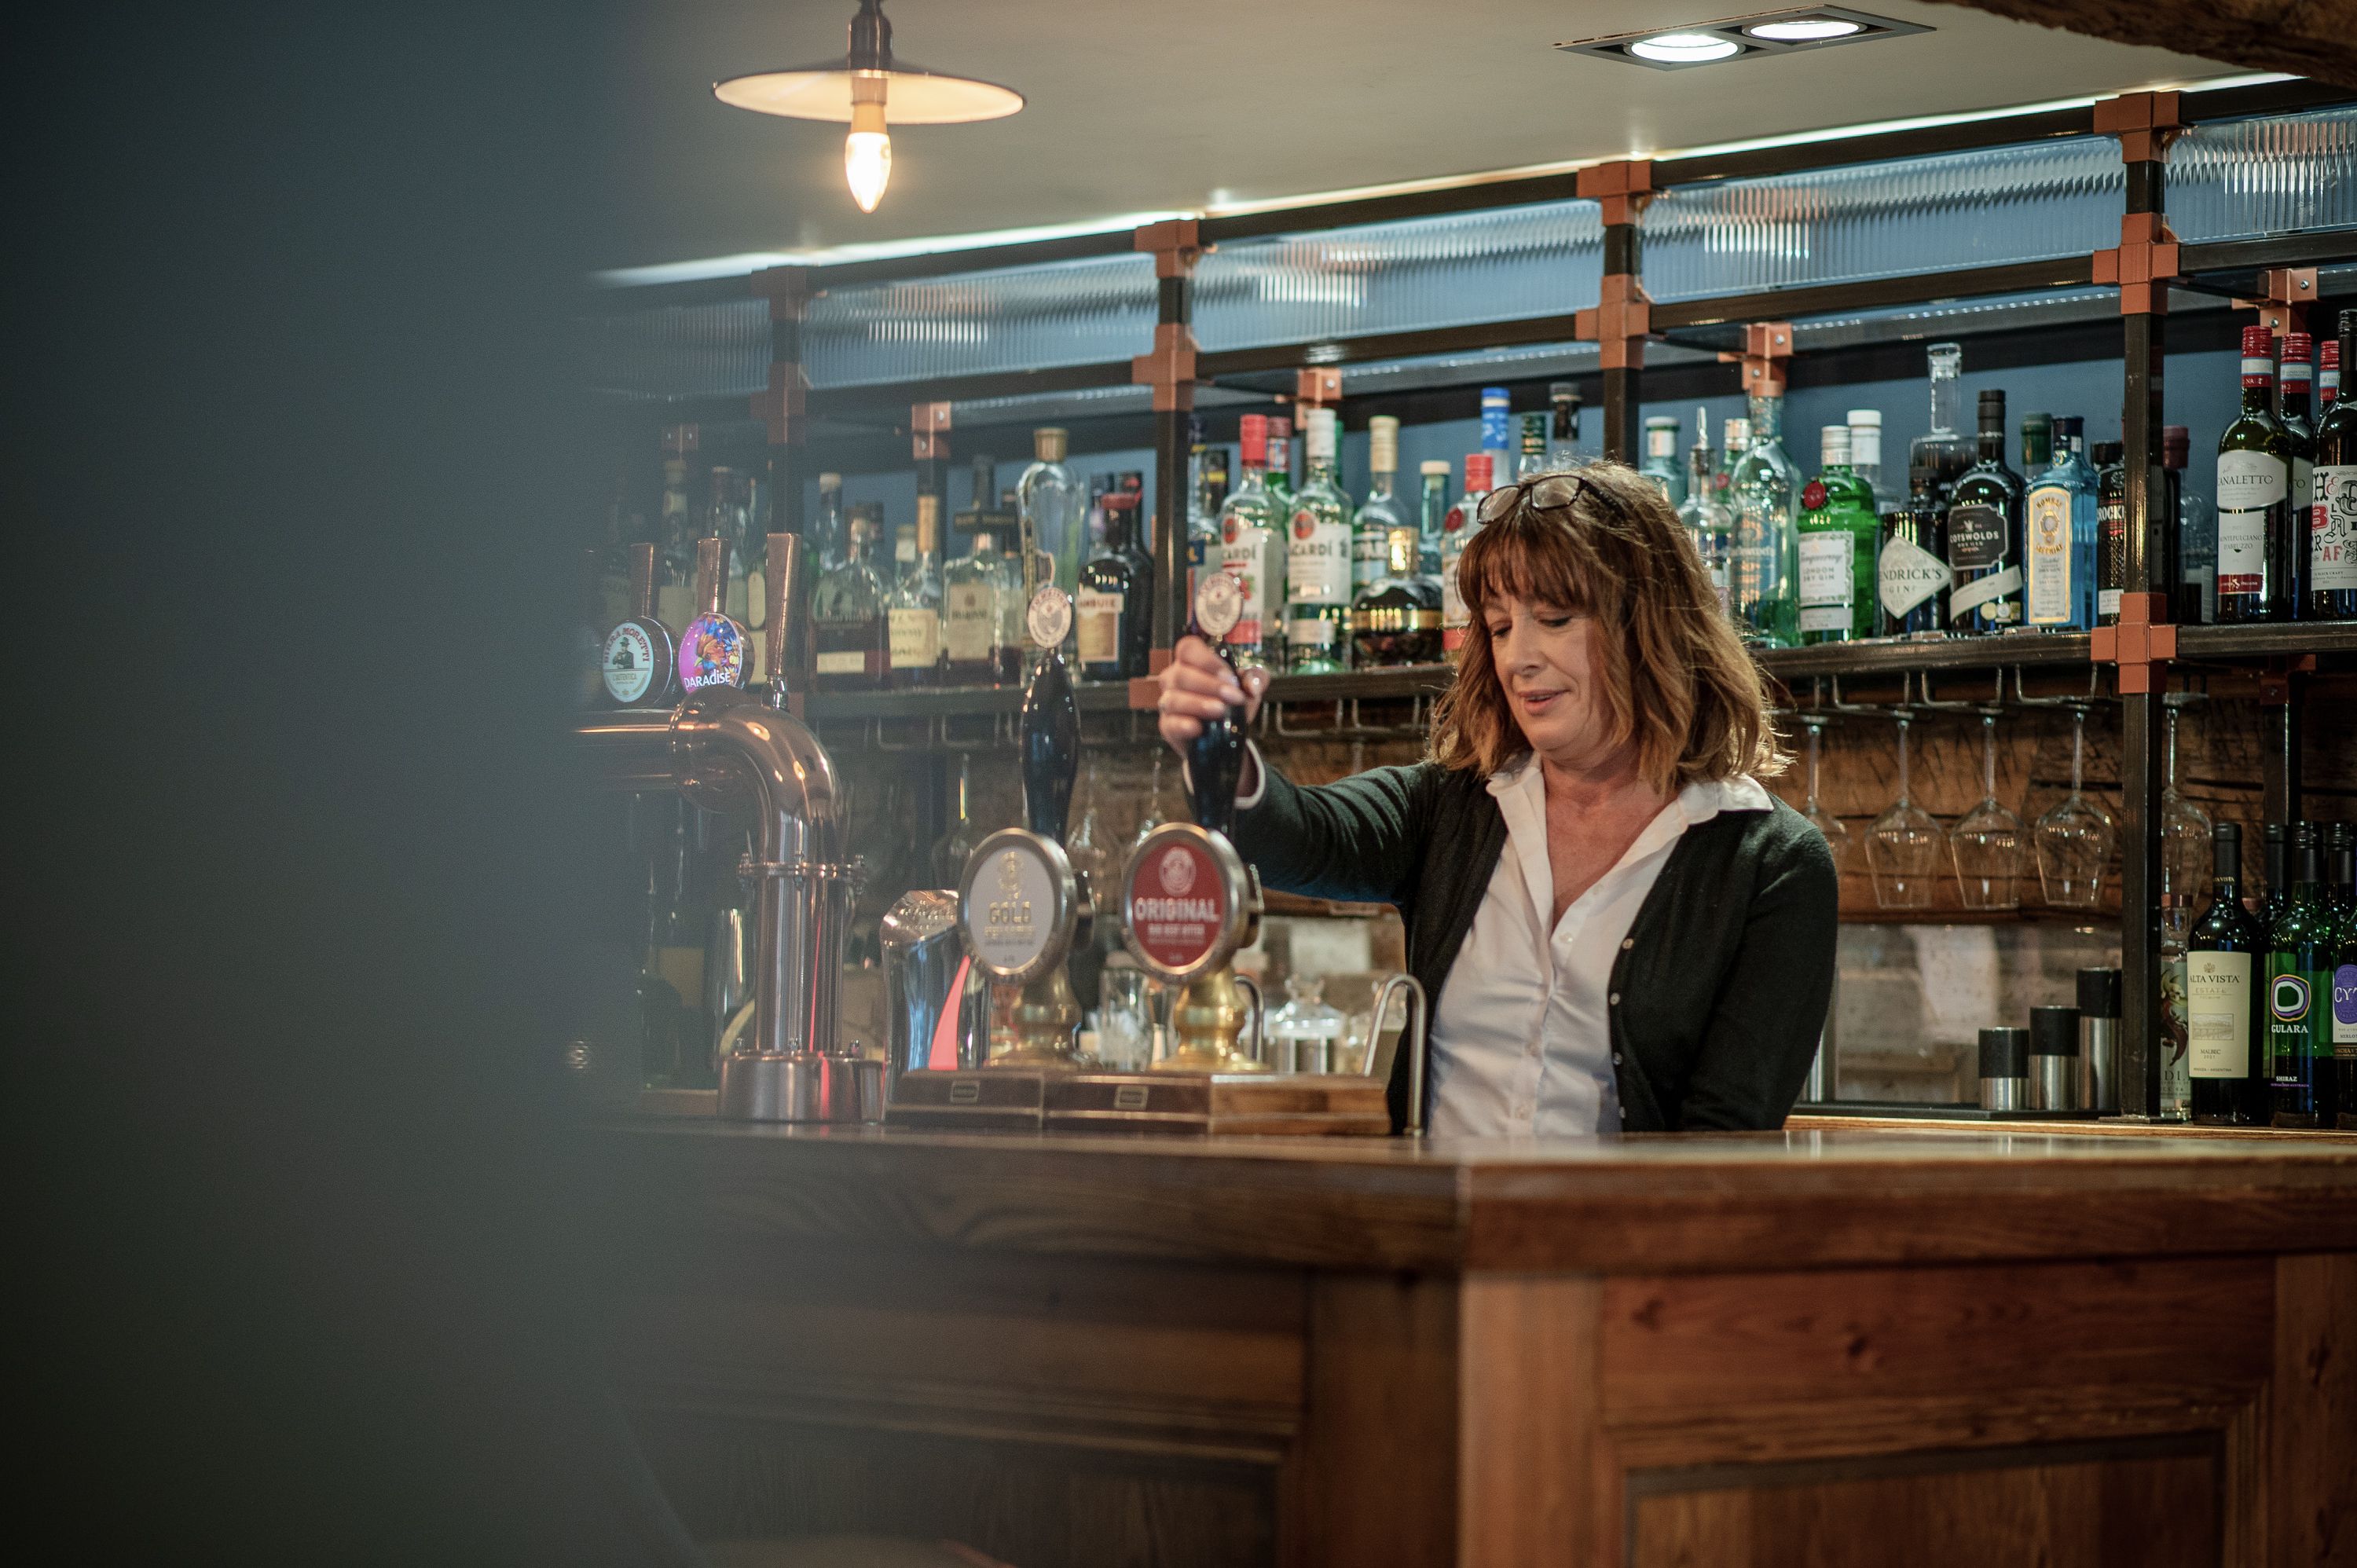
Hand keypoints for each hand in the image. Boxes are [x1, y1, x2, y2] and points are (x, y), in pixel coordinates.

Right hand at [1155, 635, 1266, 755]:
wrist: (1227, 735)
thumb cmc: (1232, 703)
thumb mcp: (1249, 687)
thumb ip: (1255, 679)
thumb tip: (1252, 685)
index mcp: (1191, 662)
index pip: (1187, 649)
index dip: (1206, 660)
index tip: (1229, 675)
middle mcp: (1175, 679)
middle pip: (1181, 674)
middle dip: (1210, 685)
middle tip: (1233, 696)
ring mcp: (1169, 702)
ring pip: (1174, 699)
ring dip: (1198, 704)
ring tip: (1220, 710)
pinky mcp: (1168, 726)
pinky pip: (1169, 724)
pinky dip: (1183, 725)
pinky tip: (1198, 728)